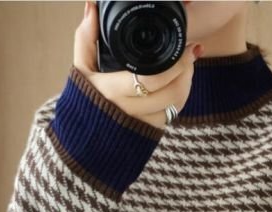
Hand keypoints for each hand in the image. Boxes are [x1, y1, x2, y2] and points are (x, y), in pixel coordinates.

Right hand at [74, 1, 203, 129]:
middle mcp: (129, 111)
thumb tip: (92, 8)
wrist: (86, 139)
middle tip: (190, 54)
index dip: (175, 65)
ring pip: (175, 105)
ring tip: (187, 68)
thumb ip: (86, 38)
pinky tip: (179, 85)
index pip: (151, 79)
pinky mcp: (150, 132)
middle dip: (186, 71)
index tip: (185, 48)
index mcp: (112, 91)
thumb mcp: (81, 69)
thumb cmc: (84, 101)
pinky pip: (173, 115)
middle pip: (171, 93)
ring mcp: (141, 124)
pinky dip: (180, 98)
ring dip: (186, 84)